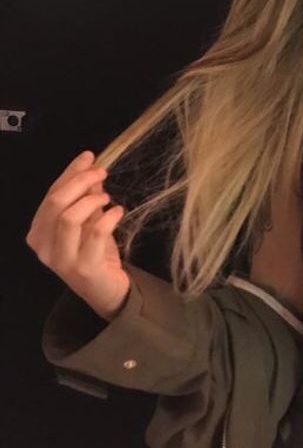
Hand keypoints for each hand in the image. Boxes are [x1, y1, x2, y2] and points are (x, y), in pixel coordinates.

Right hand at [26, 150, 130, 320]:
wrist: (108, 290)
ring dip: (91, 200)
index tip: (89, 157)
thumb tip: (90, 165)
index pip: (50, 195)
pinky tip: (118, 211)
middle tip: (102, 171)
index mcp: (38, 233)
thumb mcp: (88, 220)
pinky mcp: (83, 269)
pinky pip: (95, 233)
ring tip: (107, 197)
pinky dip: (109, 217)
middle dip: (80, 181)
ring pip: (69, 217)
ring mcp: (61, 260)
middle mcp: (43, 247)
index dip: (69, 173)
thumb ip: (85, 196)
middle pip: (56, 203)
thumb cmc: (95, 252)